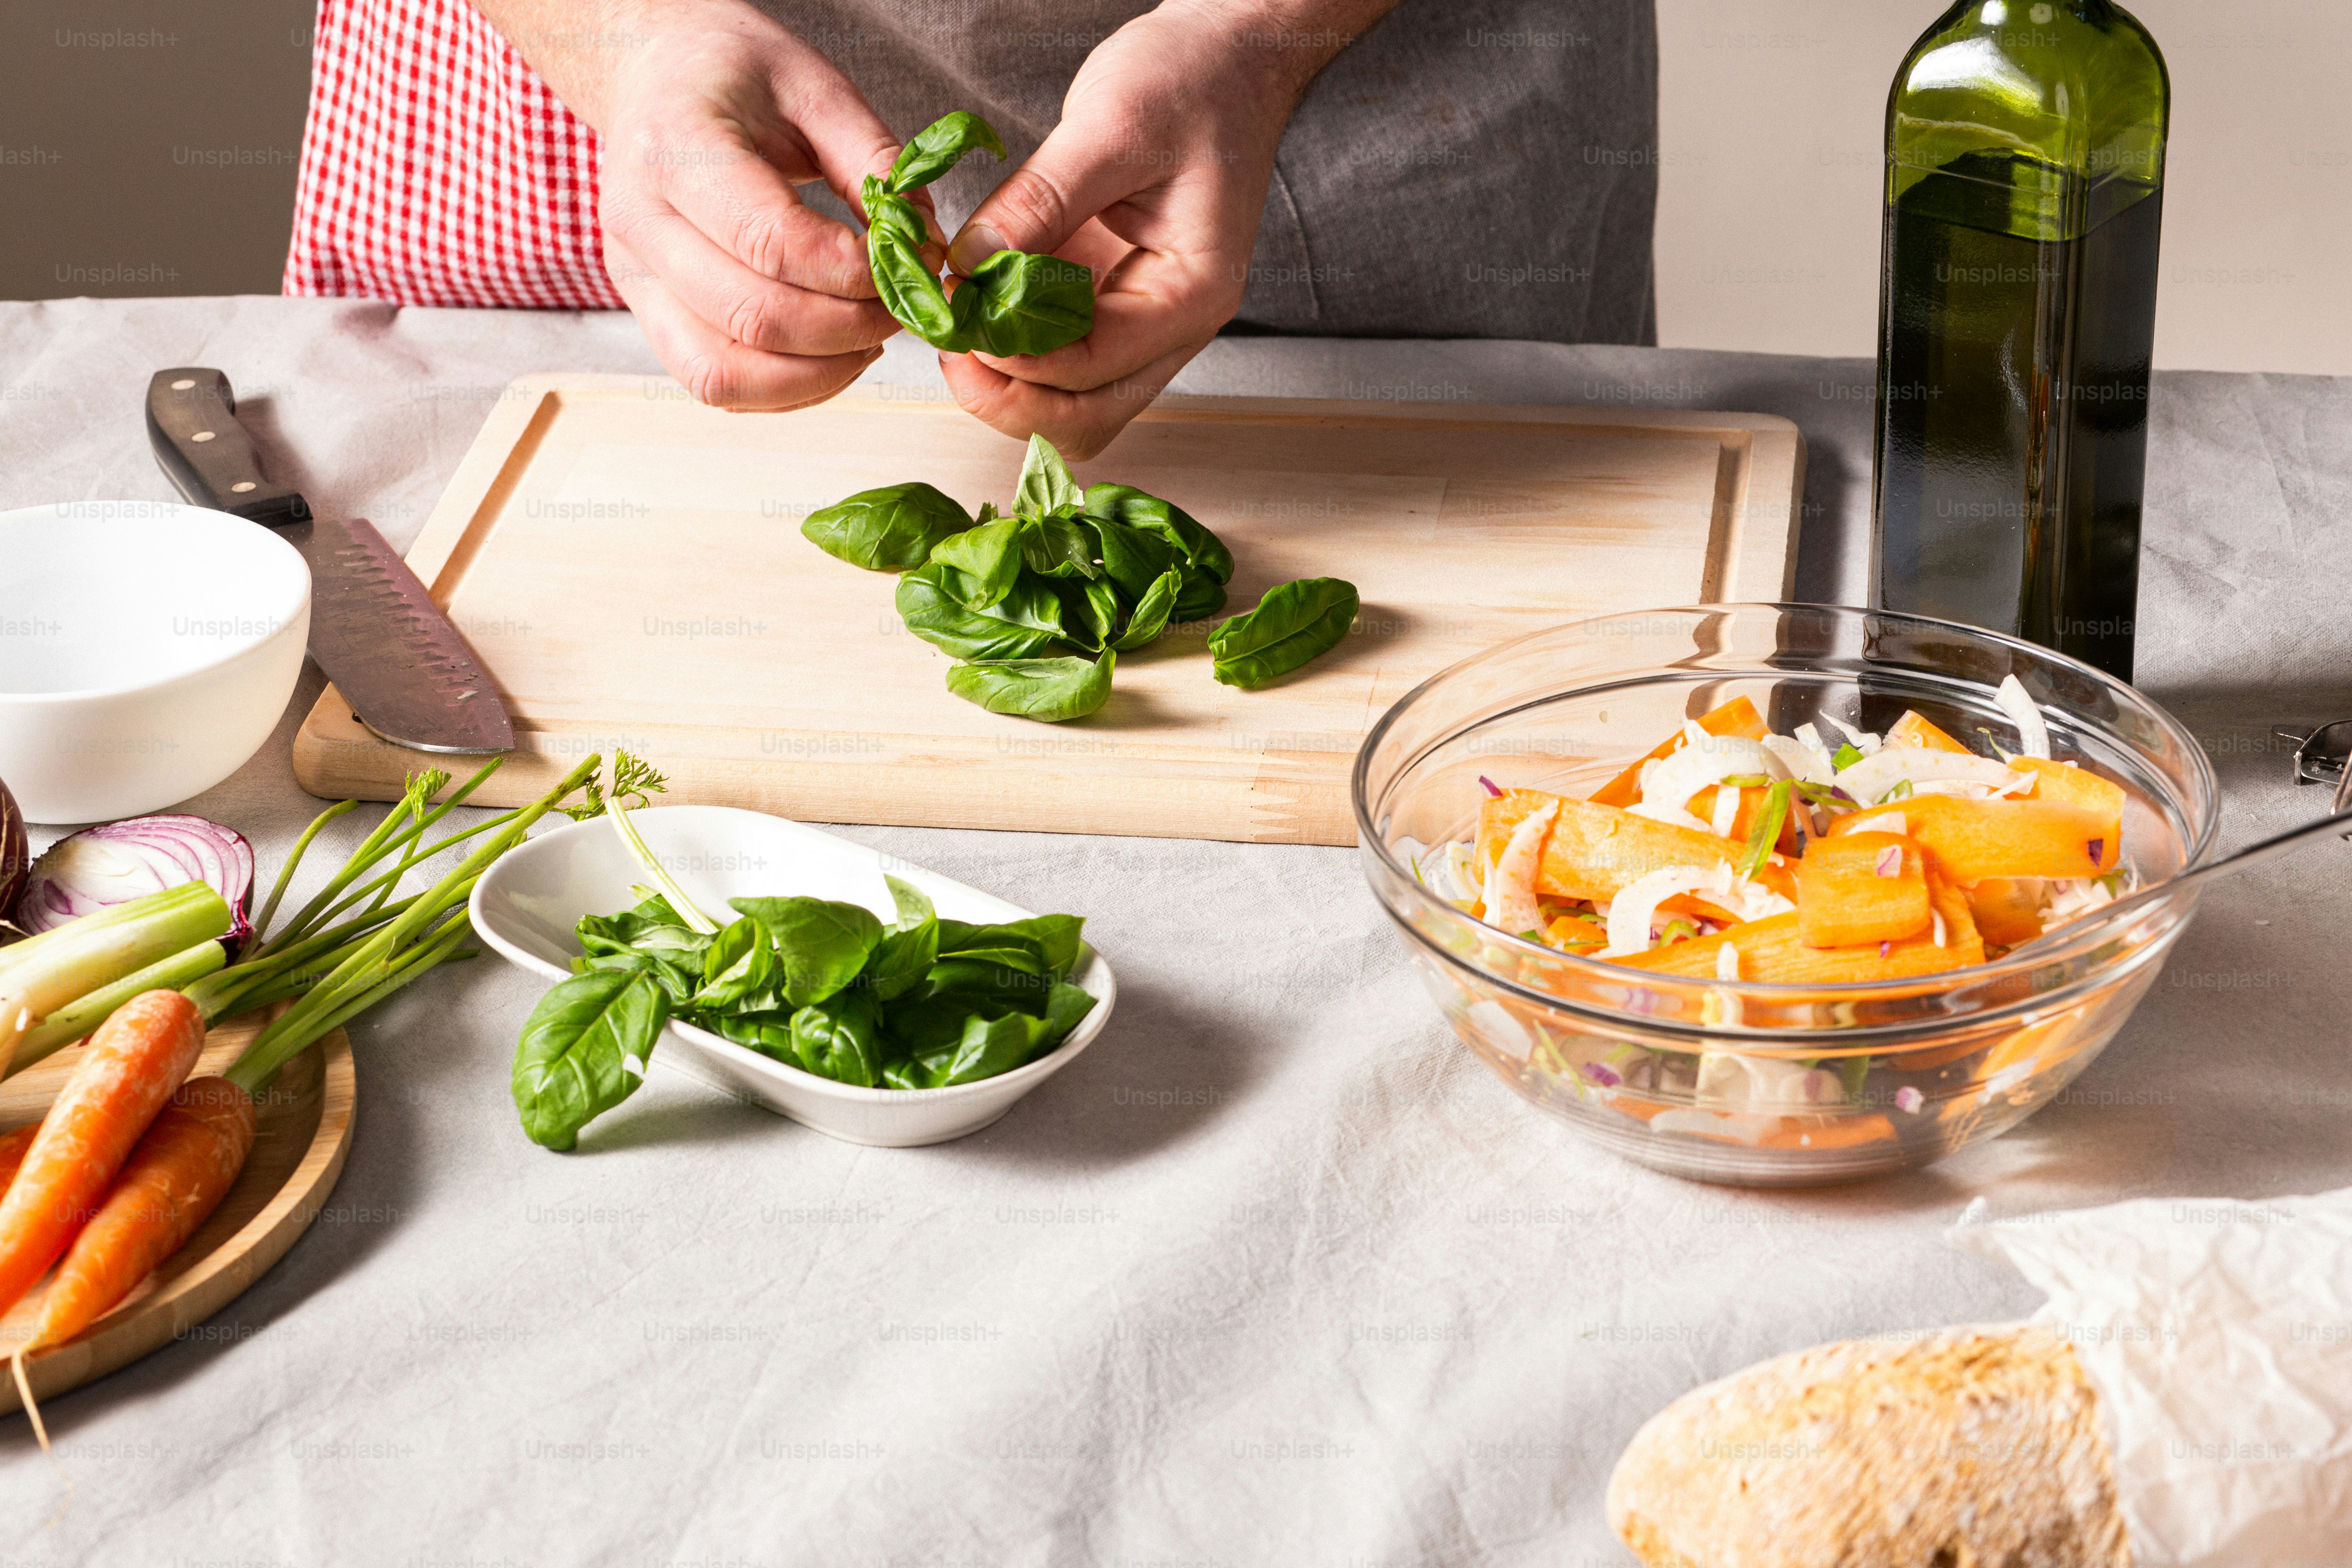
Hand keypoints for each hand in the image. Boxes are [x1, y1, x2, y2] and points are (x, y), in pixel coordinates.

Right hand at [484, 0, 933, 409]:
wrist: (654, 74)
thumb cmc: (735, 73)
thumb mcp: (816, 86)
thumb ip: (873, 163)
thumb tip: (924, 246)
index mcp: (674, 147)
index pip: (771, 242)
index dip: (852, 273)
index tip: (907, 266)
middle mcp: (638, 220)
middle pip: (752, 318)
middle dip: (848, 330)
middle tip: (901, 311)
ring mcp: (632, 275)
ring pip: (723, 372)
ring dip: (816, 375)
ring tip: (869, 342)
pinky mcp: (643, 311)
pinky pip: (712, 383)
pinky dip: (782, 388)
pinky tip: (828, 356)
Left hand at [939, 1, 1380, 458]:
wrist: (1226, 59)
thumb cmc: (1189, 83)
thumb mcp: (1108, 127)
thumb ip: (1040, 202)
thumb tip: (971, 265)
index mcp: (1192, 293)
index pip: (1094, 366)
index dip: (1016, 357)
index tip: (956, 316)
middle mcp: (1175, 325)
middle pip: (1087, 415)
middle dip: (1011, 397)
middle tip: (949, 345)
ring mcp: (1145, 320)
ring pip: (1075, 404)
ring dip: (1012, 386)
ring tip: (959, 330)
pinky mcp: (1114, 301)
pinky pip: (1065, 360)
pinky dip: (1018, 352)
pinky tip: (980, 308)